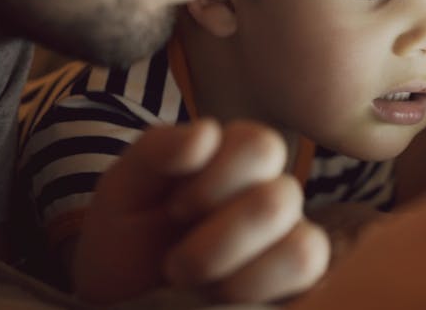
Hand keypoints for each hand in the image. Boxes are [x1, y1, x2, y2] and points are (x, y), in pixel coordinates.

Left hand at [73, 119, 328, 303]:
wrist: (119, 294)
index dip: (216, 181)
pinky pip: (306, 282)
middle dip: (220, 238)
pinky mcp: (294, 285)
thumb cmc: (126, 237)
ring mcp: (287, 242)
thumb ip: (159, 151)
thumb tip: (207, 133)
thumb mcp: (124, 189)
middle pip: (283, 198)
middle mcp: (270, 194)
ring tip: (198, 287)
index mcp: (234, 158)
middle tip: (174, 264)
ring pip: (303, 247)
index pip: (261, 145)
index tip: (173, 209)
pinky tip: (219, 299)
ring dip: (238, 274)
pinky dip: (257, 292)